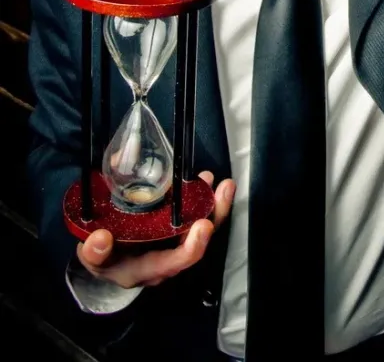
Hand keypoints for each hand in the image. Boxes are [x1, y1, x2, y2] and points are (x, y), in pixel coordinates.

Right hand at [76, 172, 234, 289]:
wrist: (105, 256)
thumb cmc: (102, 256)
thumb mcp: (93, 257)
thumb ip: (95, 252)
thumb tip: (99, 239)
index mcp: (146, 270)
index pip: (174, 263)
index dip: (192, 247)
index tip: (203, 225)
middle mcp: (166, 261)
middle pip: (197, 244)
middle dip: (214, 217)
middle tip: (223, 191)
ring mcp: (173, 245)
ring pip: (201, 229)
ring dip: (214, 205)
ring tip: (221, 182)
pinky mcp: (176, 231)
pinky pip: (195, 217)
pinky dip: (203, 199)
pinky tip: (205, 180)